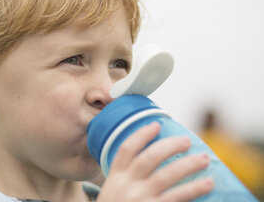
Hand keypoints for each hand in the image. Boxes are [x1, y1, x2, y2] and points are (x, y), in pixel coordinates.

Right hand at [97, 122, 213, 201]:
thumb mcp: (112, 192)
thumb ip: (127, 178)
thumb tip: (153, 160)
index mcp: (115, 178)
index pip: (126, 150)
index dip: (141, 135)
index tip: (156, 124)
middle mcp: (126, 186)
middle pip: (148, 158)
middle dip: (169, 146)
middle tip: (187, 140)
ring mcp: (140, 199)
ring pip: (166, 175)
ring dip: (187, 165)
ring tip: (203, 158)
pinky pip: (176, 197)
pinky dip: (193, 189)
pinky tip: (207, 184)